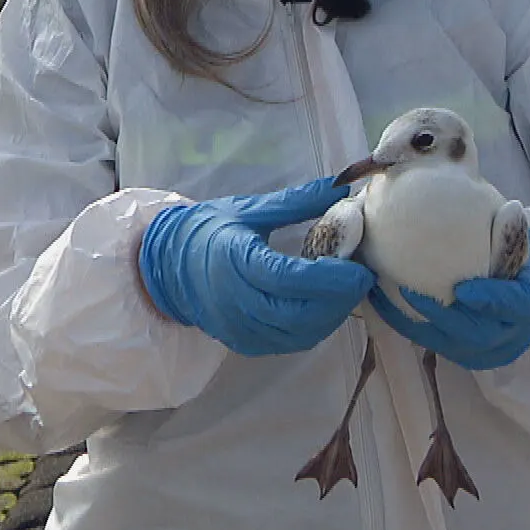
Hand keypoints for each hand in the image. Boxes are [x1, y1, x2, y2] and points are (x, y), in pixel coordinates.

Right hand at [139, 178, 375, 355]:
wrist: (168, 265)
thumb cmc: (211, 231)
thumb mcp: (250, 209)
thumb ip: (295, 202)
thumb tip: (339, 186)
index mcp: (235, 261)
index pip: (289, 279)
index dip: (329, 279)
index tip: (359, 269)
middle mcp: (236, 301)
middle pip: (299, 314)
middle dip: (338, 300)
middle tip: (360, 278)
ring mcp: (239, 328)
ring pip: (298, 334)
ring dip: (329, 316)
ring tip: (345, 291)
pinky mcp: (244, 344)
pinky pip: (288, 343)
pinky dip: (312, 328)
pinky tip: (323, 307)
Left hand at [368, 229, 529, 369]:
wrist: (522, 304)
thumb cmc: (518, 265)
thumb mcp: (520, 247)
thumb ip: (507, 229)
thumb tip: (487, 191)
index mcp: (528, 306)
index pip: (516, 306)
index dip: (492, 301)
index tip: (464, 290)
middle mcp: (506, 336)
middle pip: (475, 333)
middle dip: (440, 315)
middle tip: (408, 292)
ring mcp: (480, 350)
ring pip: (444, 342)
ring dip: (410, 319)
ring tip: (382, 293)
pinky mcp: (455, 352)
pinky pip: (426, 340)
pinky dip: (401, 320)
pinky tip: (377, 298)